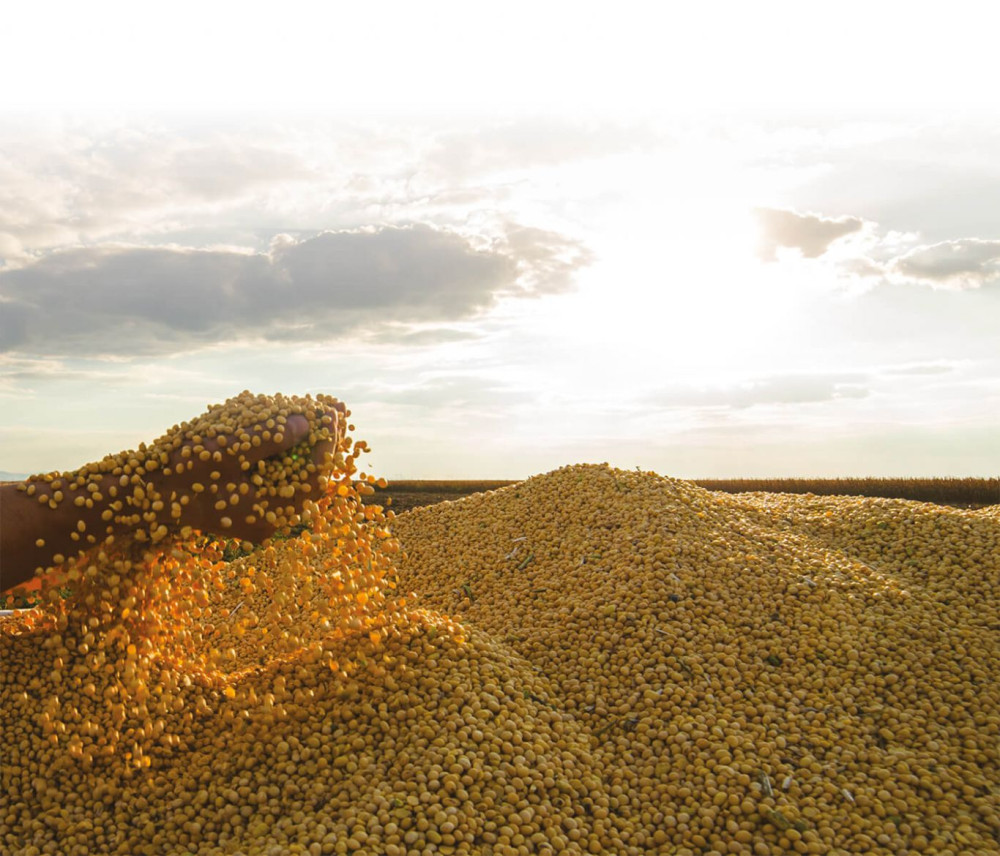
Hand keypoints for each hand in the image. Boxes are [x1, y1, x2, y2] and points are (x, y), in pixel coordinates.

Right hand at [150, 405, 344, 542]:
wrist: (142, 496)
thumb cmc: (180, 470)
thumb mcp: (225, 446)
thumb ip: (269, 437)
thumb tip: (307, 424)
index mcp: (269, 512)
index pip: (313, 475)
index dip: (326, 441)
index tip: (332, 411)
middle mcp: (271, 521)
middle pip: (310, 476)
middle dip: (322, 441)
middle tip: (335, 408)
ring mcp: (261, 518)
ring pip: (296, 478)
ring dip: (307, 446)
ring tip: (319, 414)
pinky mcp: (249, 510)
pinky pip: (279, 481)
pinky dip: (287, 456)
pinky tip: (289, 432)